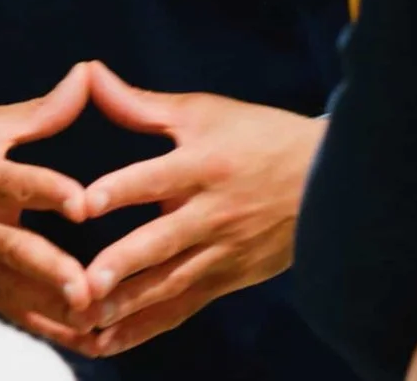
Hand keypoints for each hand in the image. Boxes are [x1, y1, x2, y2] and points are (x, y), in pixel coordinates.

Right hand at [0, 63, 97, 346]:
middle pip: (17, 249)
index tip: (81, 203)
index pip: (18, 182)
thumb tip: (88, 75)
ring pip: (19, 291)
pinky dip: (49, 329)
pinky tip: (87, 341)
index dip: (50, 191)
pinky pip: (15, 315)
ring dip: (57, 308)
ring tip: (95, 323)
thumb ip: (40, 112)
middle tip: (86, 288)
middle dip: (52, 270)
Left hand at [77, 62, 325, 356]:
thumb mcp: (204, 113)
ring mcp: (222, 252)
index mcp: (204, 165)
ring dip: (128, 305)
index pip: (158, 178)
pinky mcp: (227, 280)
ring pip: (170, 284)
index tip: (85, 203)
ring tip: (87, 321)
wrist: (331, 182)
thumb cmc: (258, 137)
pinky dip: (146, 328)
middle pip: (163, 241)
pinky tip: (108, 344)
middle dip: (124, 264)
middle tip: (86, 284)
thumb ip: (140, 104)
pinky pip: (182, 308)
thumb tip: (88, 72)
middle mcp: (213, 213)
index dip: (122, 189)